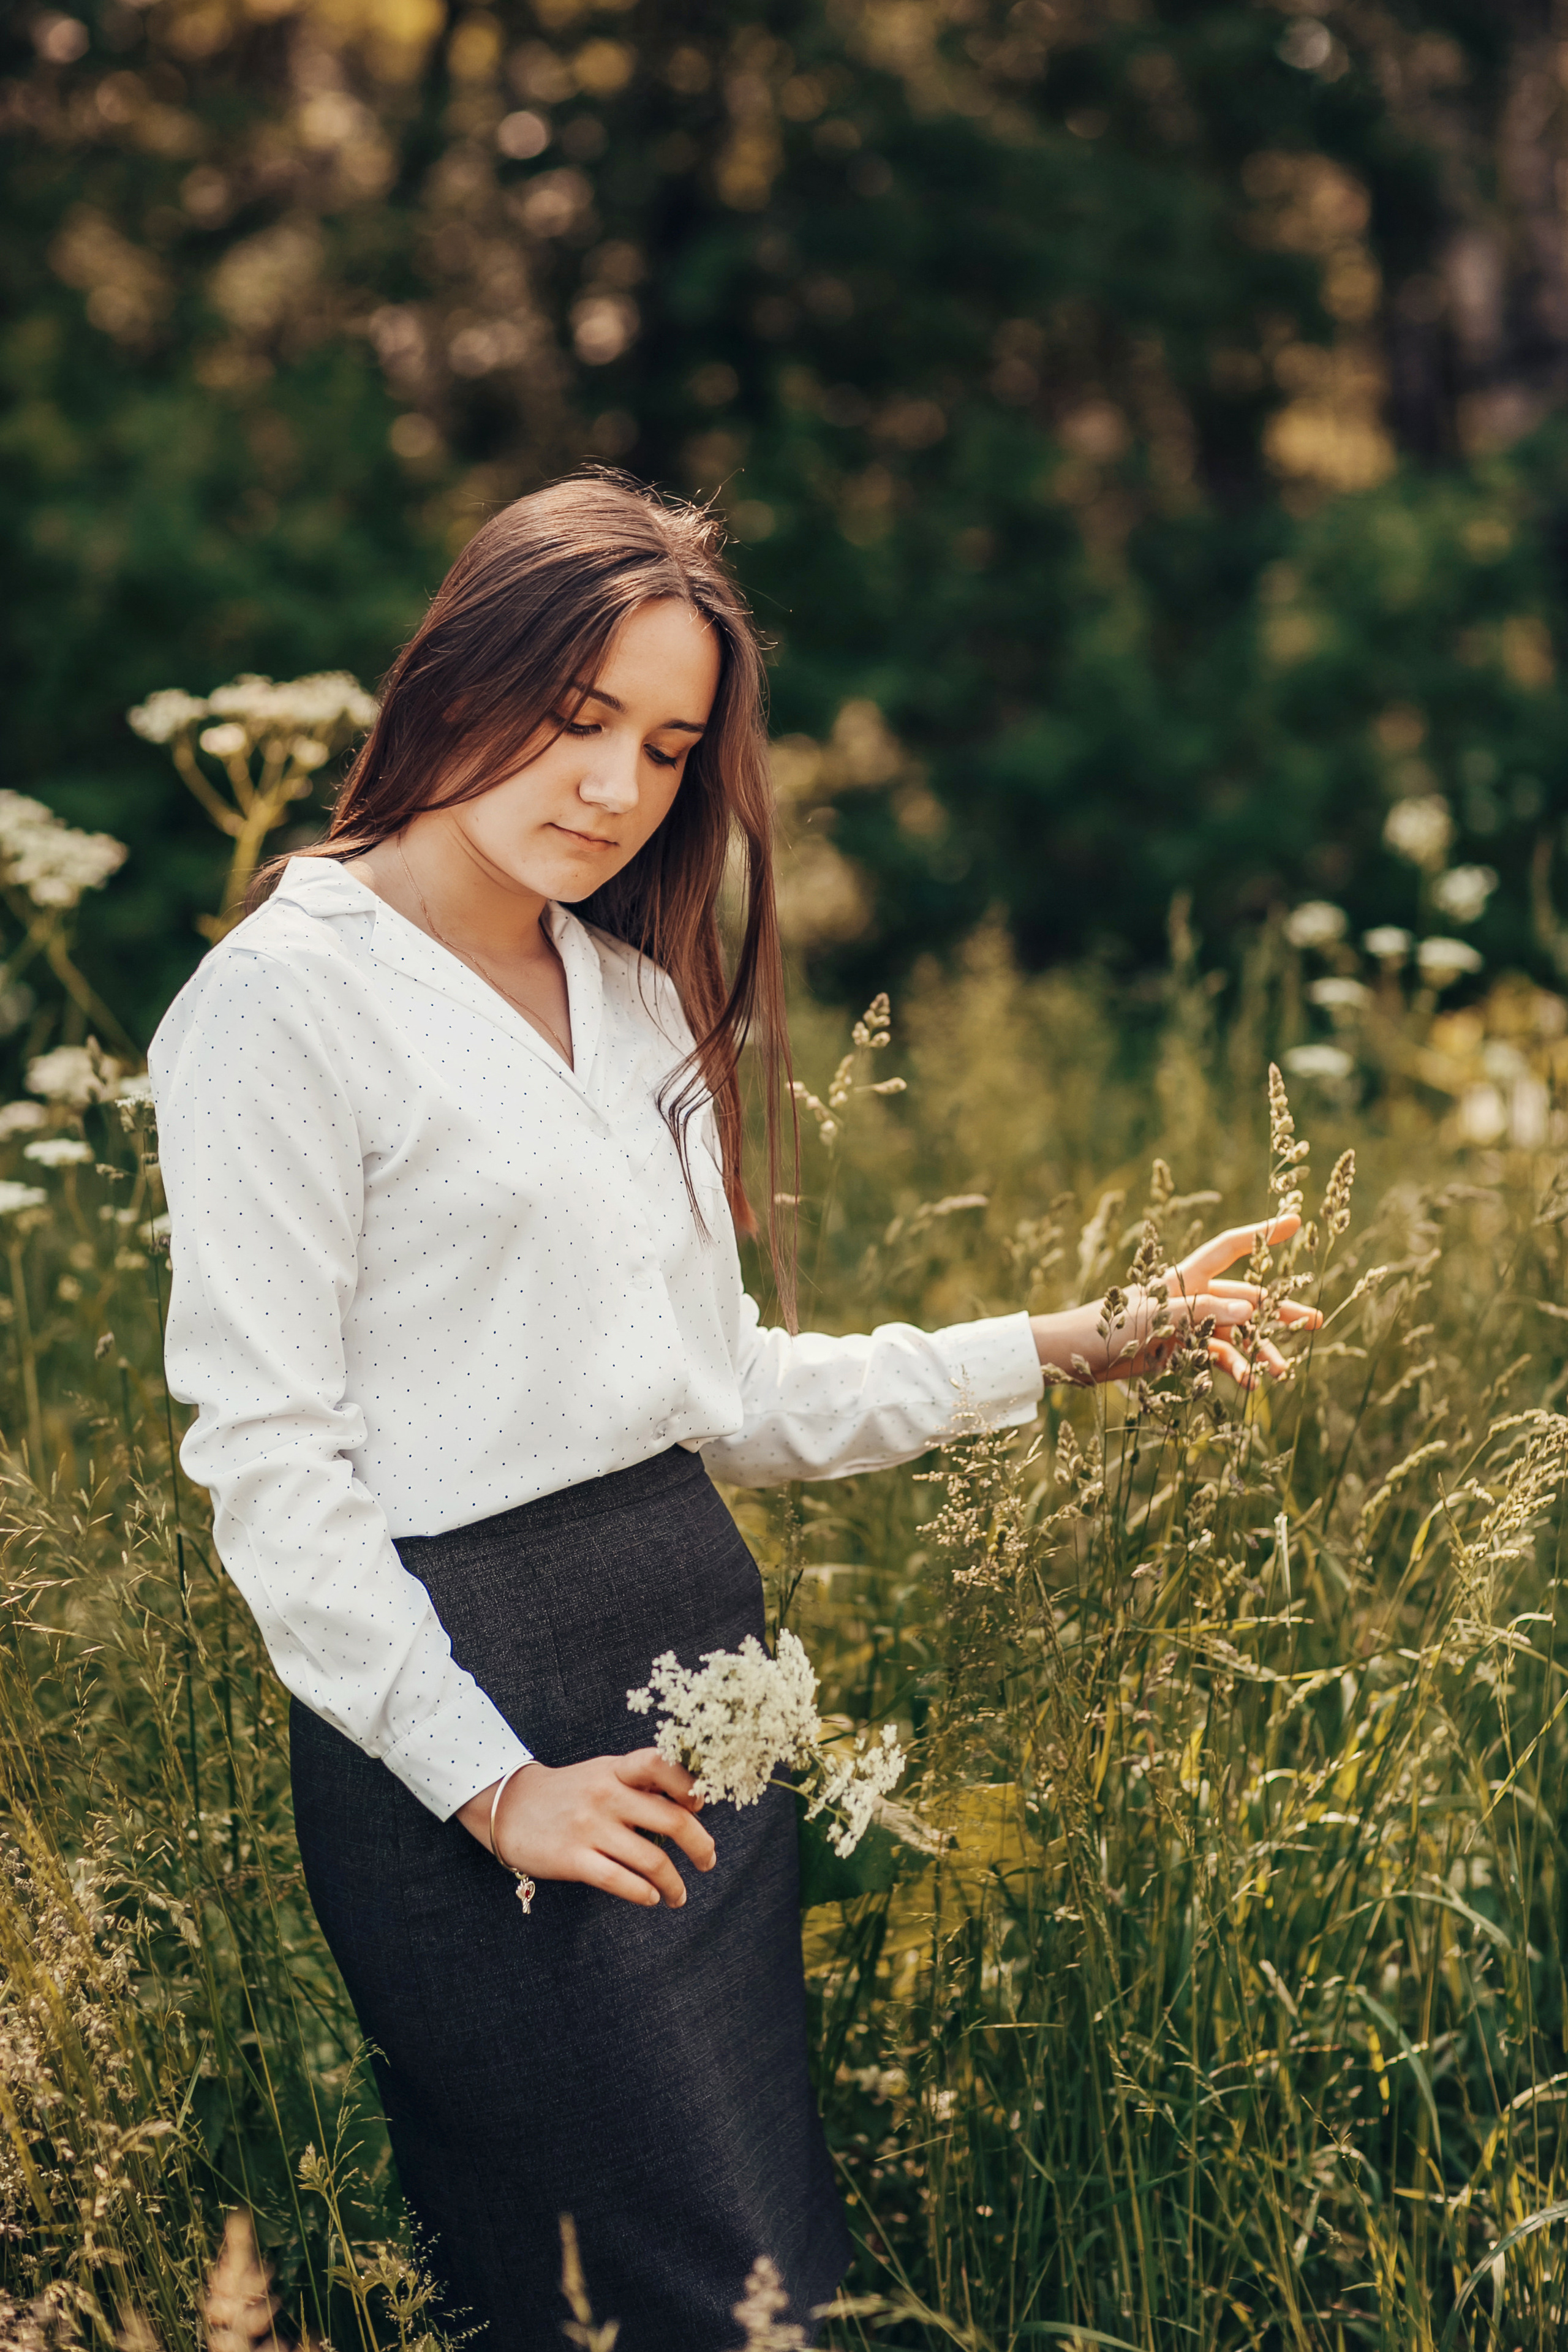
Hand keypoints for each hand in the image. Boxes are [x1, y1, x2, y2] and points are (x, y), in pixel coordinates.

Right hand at [457, 1750, 715, 1908]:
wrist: (509, 1806)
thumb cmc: (569, 1791)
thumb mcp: (603, 1773)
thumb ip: (640, 1783)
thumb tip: (692, 1803)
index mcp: (616, 1769)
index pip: (662, 1764)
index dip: (690, 1786)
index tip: (700, 1807)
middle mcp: (606, 1795)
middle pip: (672, 1820)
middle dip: (701, 1846)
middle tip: (708, 1861)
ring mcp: (589, 1827)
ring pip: (651, 1860)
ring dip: (674, 1883)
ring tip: (679, 1895)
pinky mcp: (573, 1859)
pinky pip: (620, 1881)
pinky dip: (644, 1894)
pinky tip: (651, 1898)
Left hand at [1030, 1212, 1322, 1391]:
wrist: (1073, 1356)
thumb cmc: (1106, 1326)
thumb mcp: (1157, 1318)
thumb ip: (1204, 1313)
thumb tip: (1251, 1313)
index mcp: (1185, 1277)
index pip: (1230, 1248)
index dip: (1262, 1234)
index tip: (1295, 1222)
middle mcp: (1191, 1297)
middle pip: (1244, 1299)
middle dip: (1279, 1310)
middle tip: (1315, 1321)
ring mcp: (1186, 1325)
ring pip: (1235, 1334)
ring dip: (1260, 1350)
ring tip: (1283, 1372)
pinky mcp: (1178, 1351)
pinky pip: (1216, 1357)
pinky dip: (1235, 1368)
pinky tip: (1252, 1384)